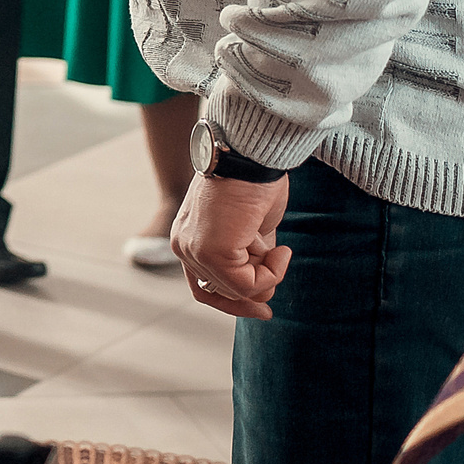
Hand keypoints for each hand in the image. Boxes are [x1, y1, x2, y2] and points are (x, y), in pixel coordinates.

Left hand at [172, 171, 292, 317]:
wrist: (250, 155)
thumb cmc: (254, 181)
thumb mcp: (251, 226)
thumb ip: (249, 253)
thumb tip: (262, 285)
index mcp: (189, 237)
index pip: (204, 286)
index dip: (234, 302)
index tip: (263, 309)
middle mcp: (184, 246)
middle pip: (222, 292)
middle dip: (256, 290)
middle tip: (276, 284)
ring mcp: (195, 250)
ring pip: (240, 290)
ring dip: (268, 274)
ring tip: (275, 245)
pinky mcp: (213, 251)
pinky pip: (249, 284)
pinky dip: (272, 273)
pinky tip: (280, 249)